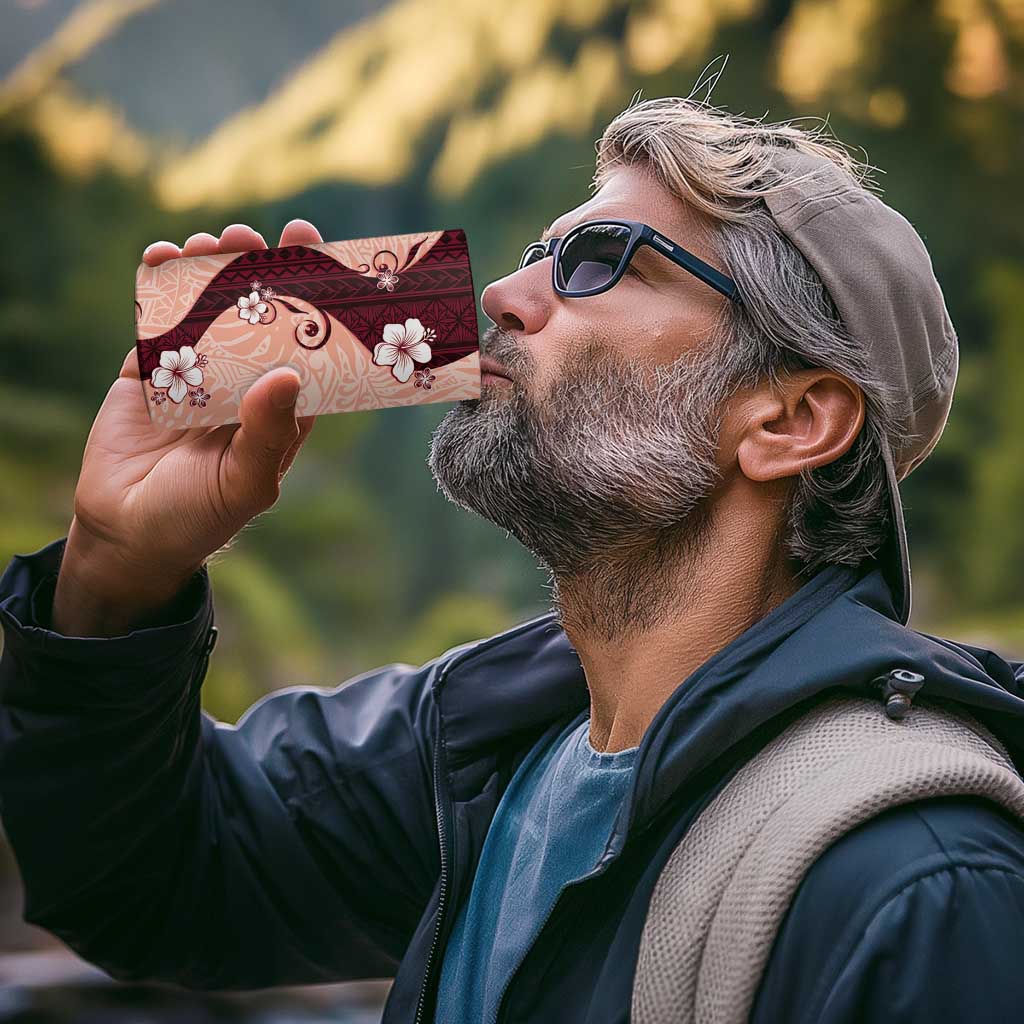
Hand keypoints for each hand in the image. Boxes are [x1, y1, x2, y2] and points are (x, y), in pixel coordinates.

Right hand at [52, 220, 322, 635]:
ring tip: (211, 243)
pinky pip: (156, 319)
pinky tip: (163, 257)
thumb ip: (268, 433)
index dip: (312, 297)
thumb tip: (287, 374)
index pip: (305, 341)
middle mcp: (244, 380)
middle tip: (254, 237)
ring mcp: (195, 372)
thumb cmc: (200, 516)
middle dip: (257, 269)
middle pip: (257, 312)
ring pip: (207, 306)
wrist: (127, 534)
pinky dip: (158, 285)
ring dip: (210, 268)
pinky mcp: (148, 370)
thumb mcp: (245, 482)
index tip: (315, 251)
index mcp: (280, 405)